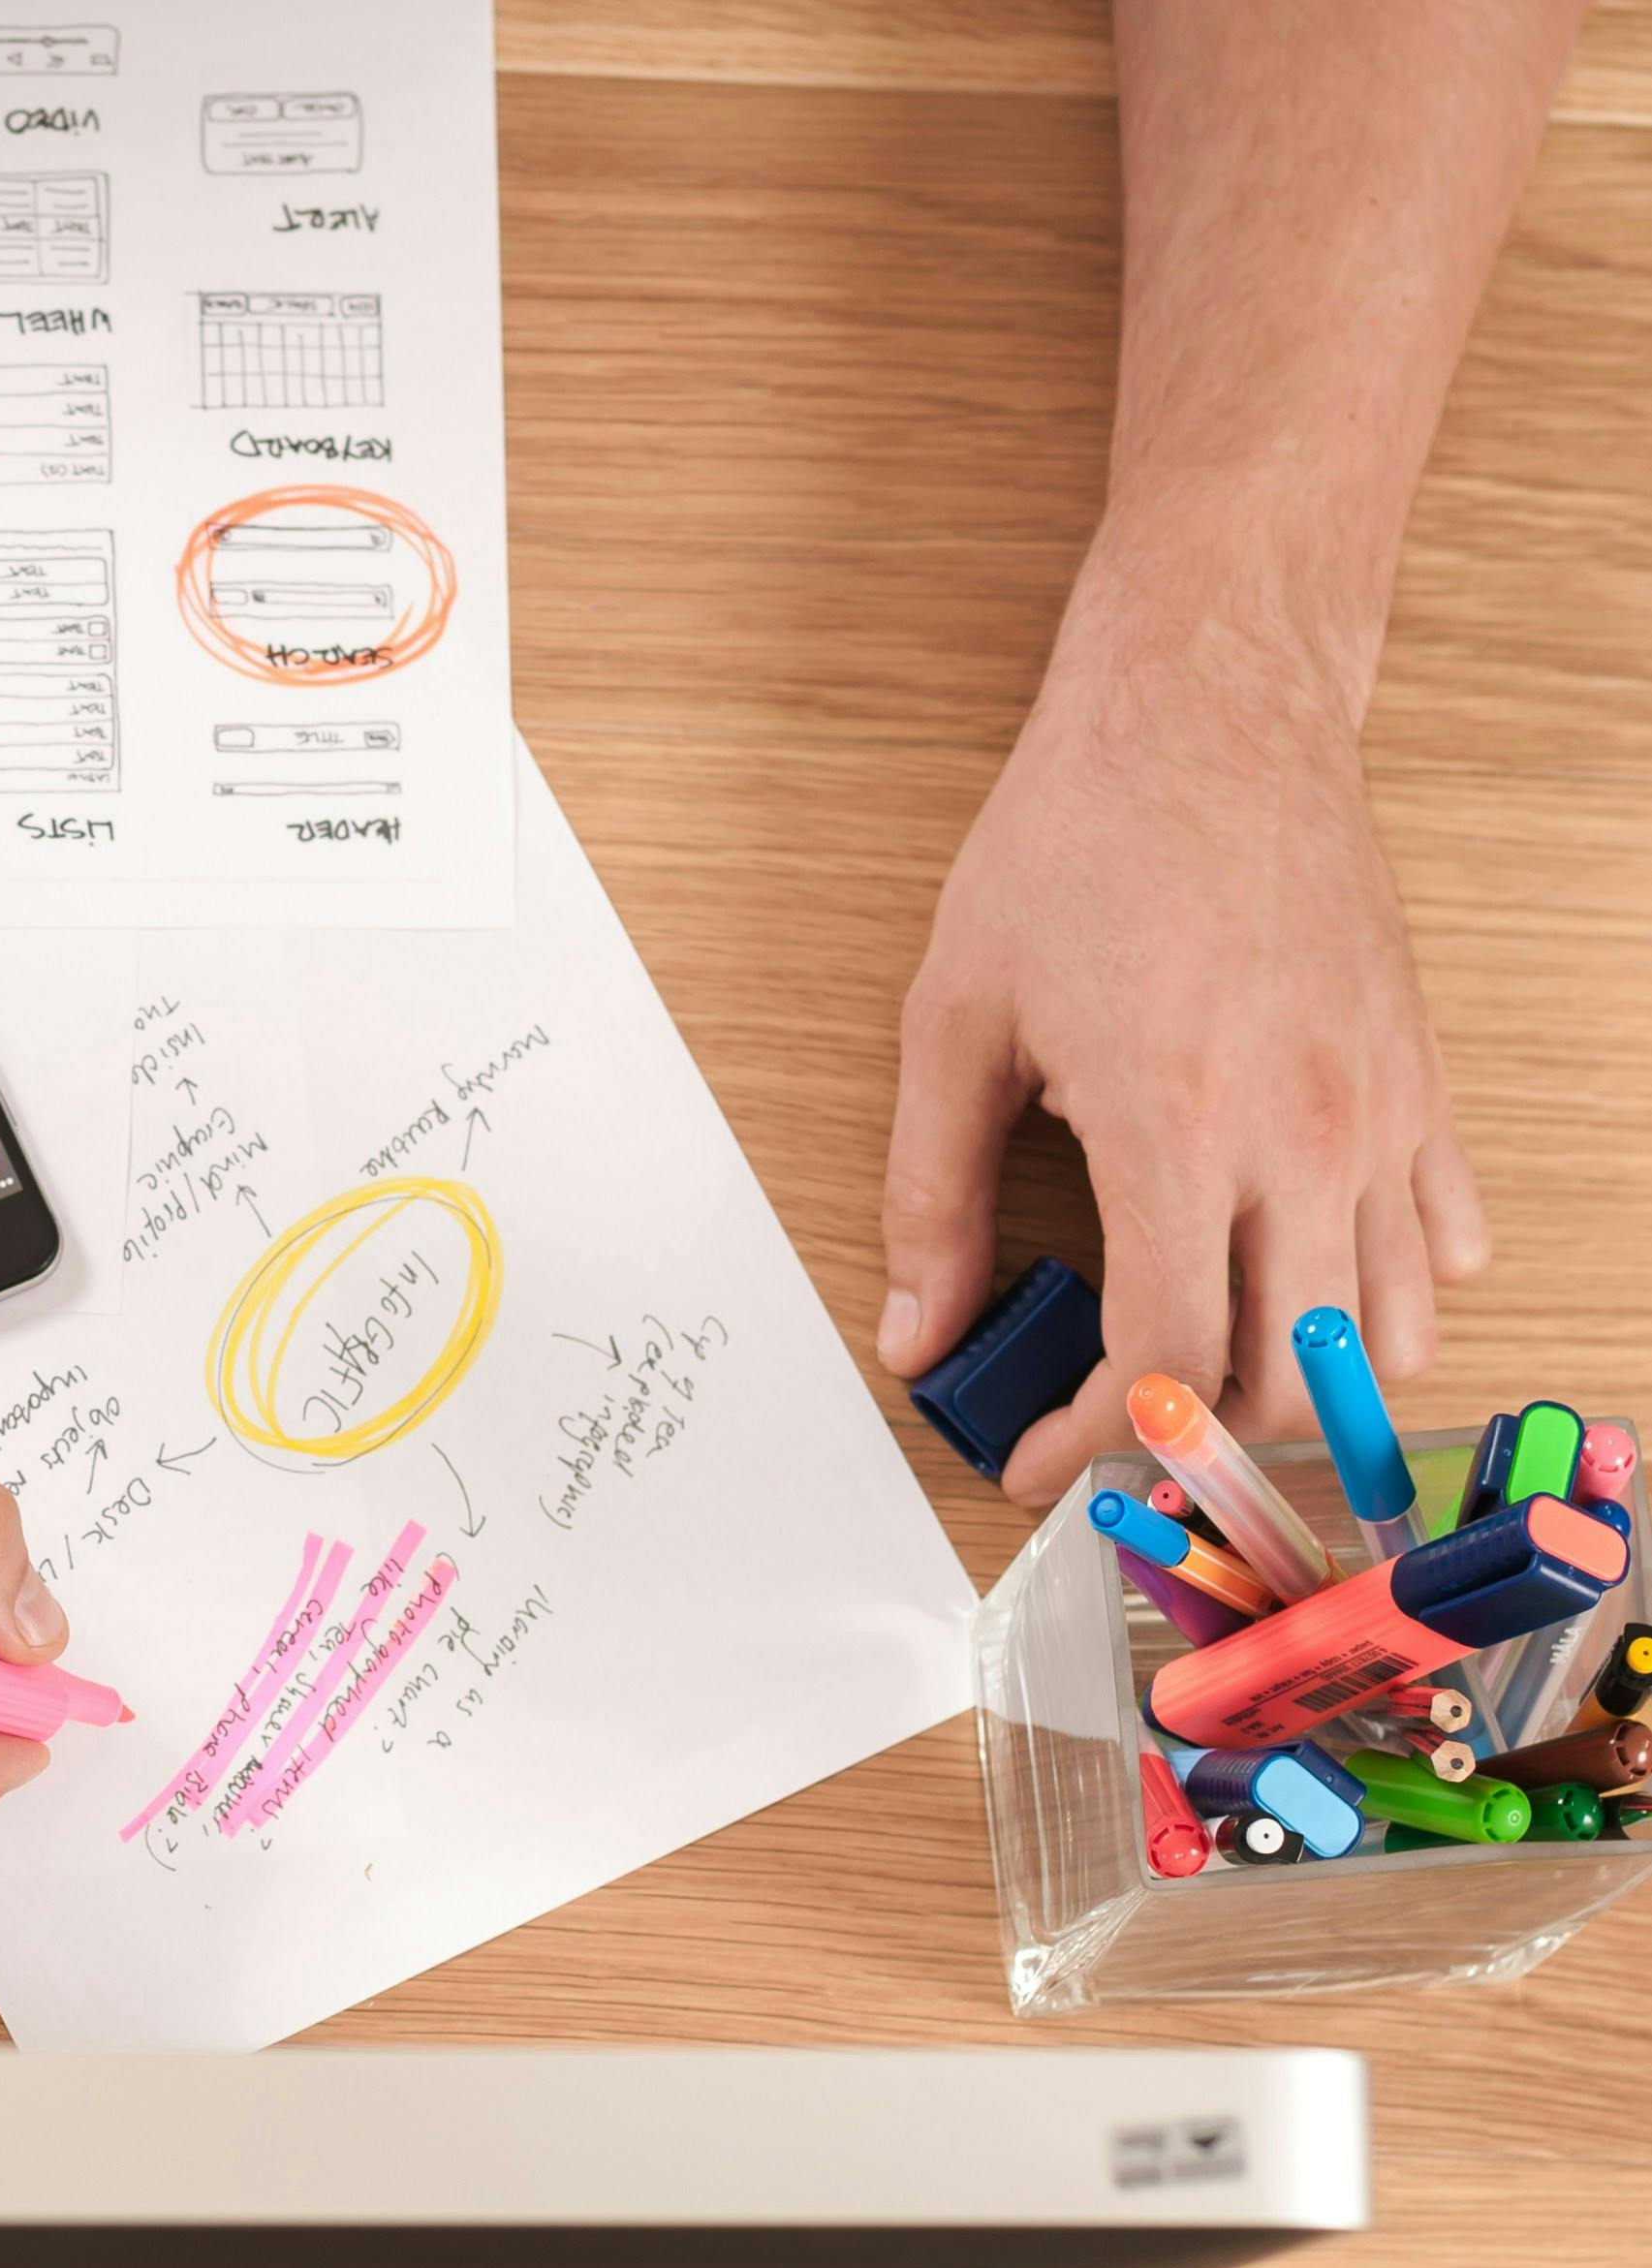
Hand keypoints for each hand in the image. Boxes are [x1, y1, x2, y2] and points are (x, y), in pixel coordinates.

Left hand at [878, 595, 1488, 1499]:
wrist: (1210, 715)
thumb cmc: (1077, 845)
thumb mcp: (955, 1022)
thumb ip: (932, 1198)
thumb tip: (917, 1333)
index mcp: (1177, 1126)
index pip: (1165, 1361)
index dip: (1095, 1443)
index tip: (1036, 1460)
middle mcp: (1304, 1135)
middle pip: (1287, 1380)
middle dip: (1192, 1440)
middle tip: (1110, 1429)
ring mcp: (1382, 1111)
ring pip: (1386, 1334)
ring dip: (1298, 1387)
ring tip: (1203, 1373)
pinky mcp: (1424, 1081)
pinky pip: (1442, 1241)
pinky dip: (1384, 1299)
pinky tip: (1300, 1283)